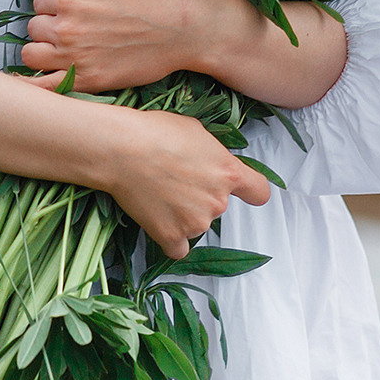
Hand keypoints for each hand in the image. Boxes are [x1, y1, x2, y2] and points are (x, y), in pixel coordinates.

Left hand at [20, 0, 230, 92]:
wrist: (187, 27)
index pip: (40, 2)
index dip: (55, 4)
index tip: (75, 8)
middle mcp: (66, 27)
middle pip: (35, 28)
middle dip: (50, 26)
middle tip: (74, 27)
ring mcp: (75, 57)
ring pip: (33, 55)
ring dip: (44, 51)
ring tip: (64, 48)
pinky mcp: (89, 81)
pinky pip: (46, 86)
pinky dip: (40, 83)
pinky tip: (46, 76)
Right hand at [94, 105, 272, 258]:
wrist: (121, 149)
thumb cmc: (155, 133)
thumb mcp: (196, 131)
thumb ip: (213, 154)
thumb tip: (211, 161)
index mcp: (229, 172)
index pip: (258, 192)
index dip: (250, 192)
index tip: (242, 192)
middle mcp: (218, 201)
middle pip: (219, 207)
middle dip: (202, 197)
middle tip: (176, 180)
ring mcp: (196, 222)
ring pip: (197, 225)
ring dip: (184, 215)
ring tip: (159, 192)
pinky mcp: (171, 236)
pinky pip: (178, 248)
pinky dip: (170, 238)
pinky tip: (158, 219)